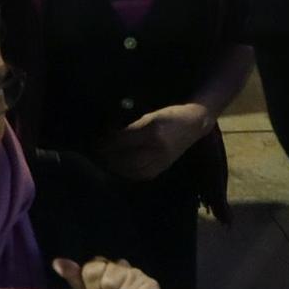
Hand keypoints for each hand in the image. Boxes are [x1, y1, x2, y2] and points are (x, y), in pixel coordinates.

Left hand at [97, 103, 211, 180]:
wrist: (194, 124)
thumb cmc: (169, 113)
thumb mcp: (149, 114)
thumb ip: (130, 125)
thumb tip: (108, 134)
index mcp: (152, 129)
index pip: (123, 139)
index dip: (107, 142)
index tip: (95, 140)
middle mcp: (157, 146)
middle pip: (126, 158)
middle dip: (108, 157)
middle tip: (94, 153)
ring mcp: (162, 159)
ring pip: (132, 169)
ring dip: (115, 167)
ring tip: (103, 161)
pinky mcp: (164, 167)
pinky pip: (142, 175)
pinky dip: (127, 173)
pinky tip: (118, 168)